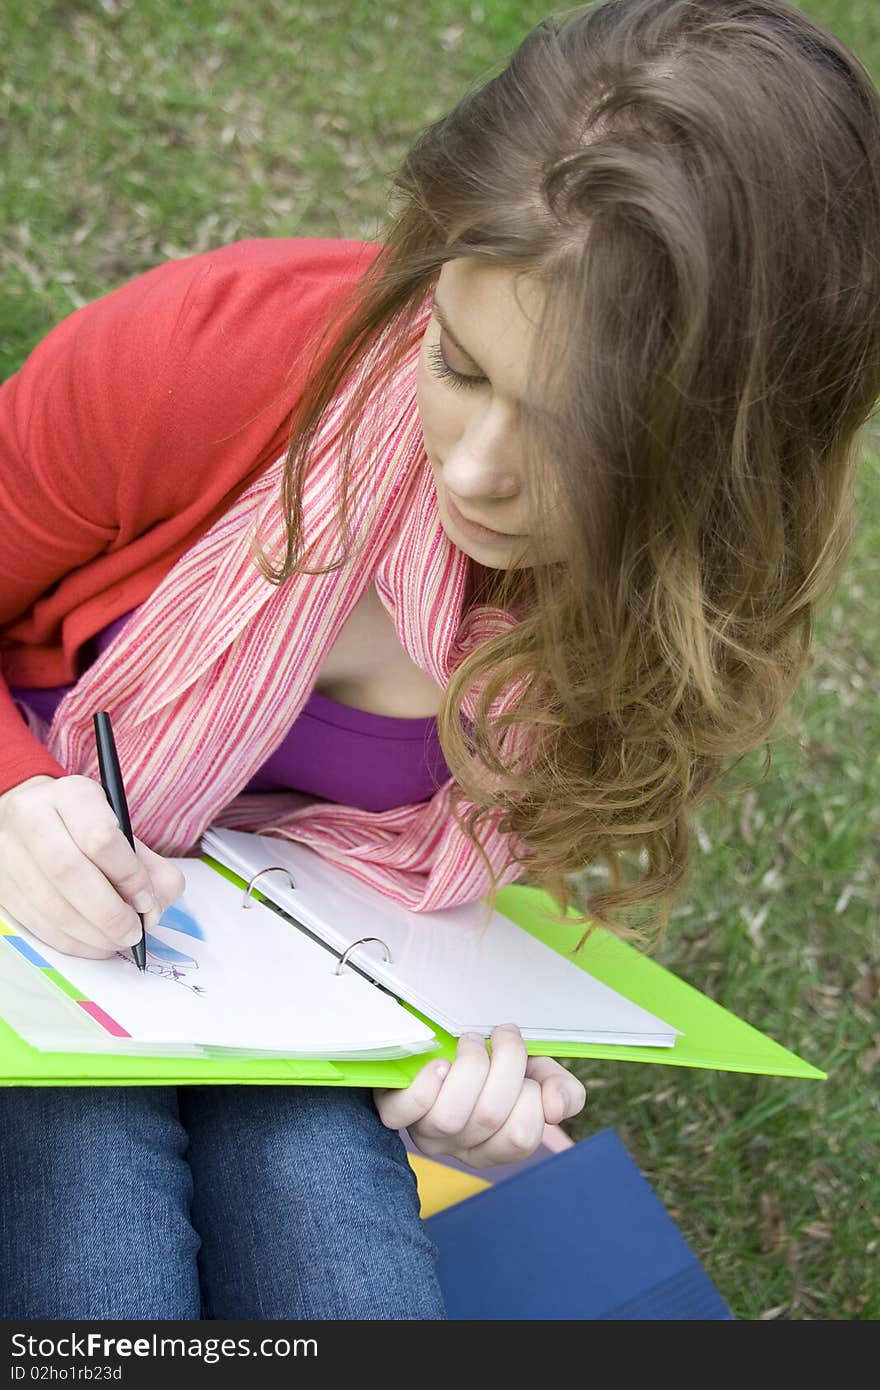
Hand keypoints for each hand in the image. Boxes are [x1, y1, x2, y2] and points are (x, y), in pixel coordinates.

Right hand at [0, 773, 185, 957]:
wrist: (35, 820)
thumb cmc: (87, 827)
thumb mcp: (124, 831)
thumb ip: (151, 868)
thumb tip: (153, 911)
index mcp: (71, 795)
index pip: (101, 837)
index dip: (130, 877)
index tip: (146, 901)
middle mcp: (32, 817)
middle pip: (69, 872)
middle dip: (109, 912)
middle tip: (133, 931)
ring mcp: (9, 853)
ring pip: (51, 904)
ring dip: (92, 934)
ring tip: (118, 940)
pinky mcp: (2, 887)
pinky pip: (37, 924)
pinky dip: (72, 942)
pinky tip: (94, 944)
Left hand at [373, 1023, 586, 1169]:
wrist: (439, 1041)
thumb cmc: (491, 1063)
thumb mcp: (536, 1073)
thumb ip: (561, 1090)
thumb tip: (555, 1108)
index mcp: (497, 1144)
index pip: (520, 1138)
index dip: (531, 1096)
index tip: (527, 1066)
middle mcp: (461, 1146)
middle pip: (488, 1118)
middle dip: (505, 1066)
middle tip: (502, 1036)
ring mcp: (426, 1132)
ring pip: (450, 1117)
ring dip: (469, 1066)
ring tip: (471, 1041)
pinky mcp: (395, 1112)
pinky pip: (407, 1110)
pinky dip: (426, 1084)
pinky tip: (440, 1062)